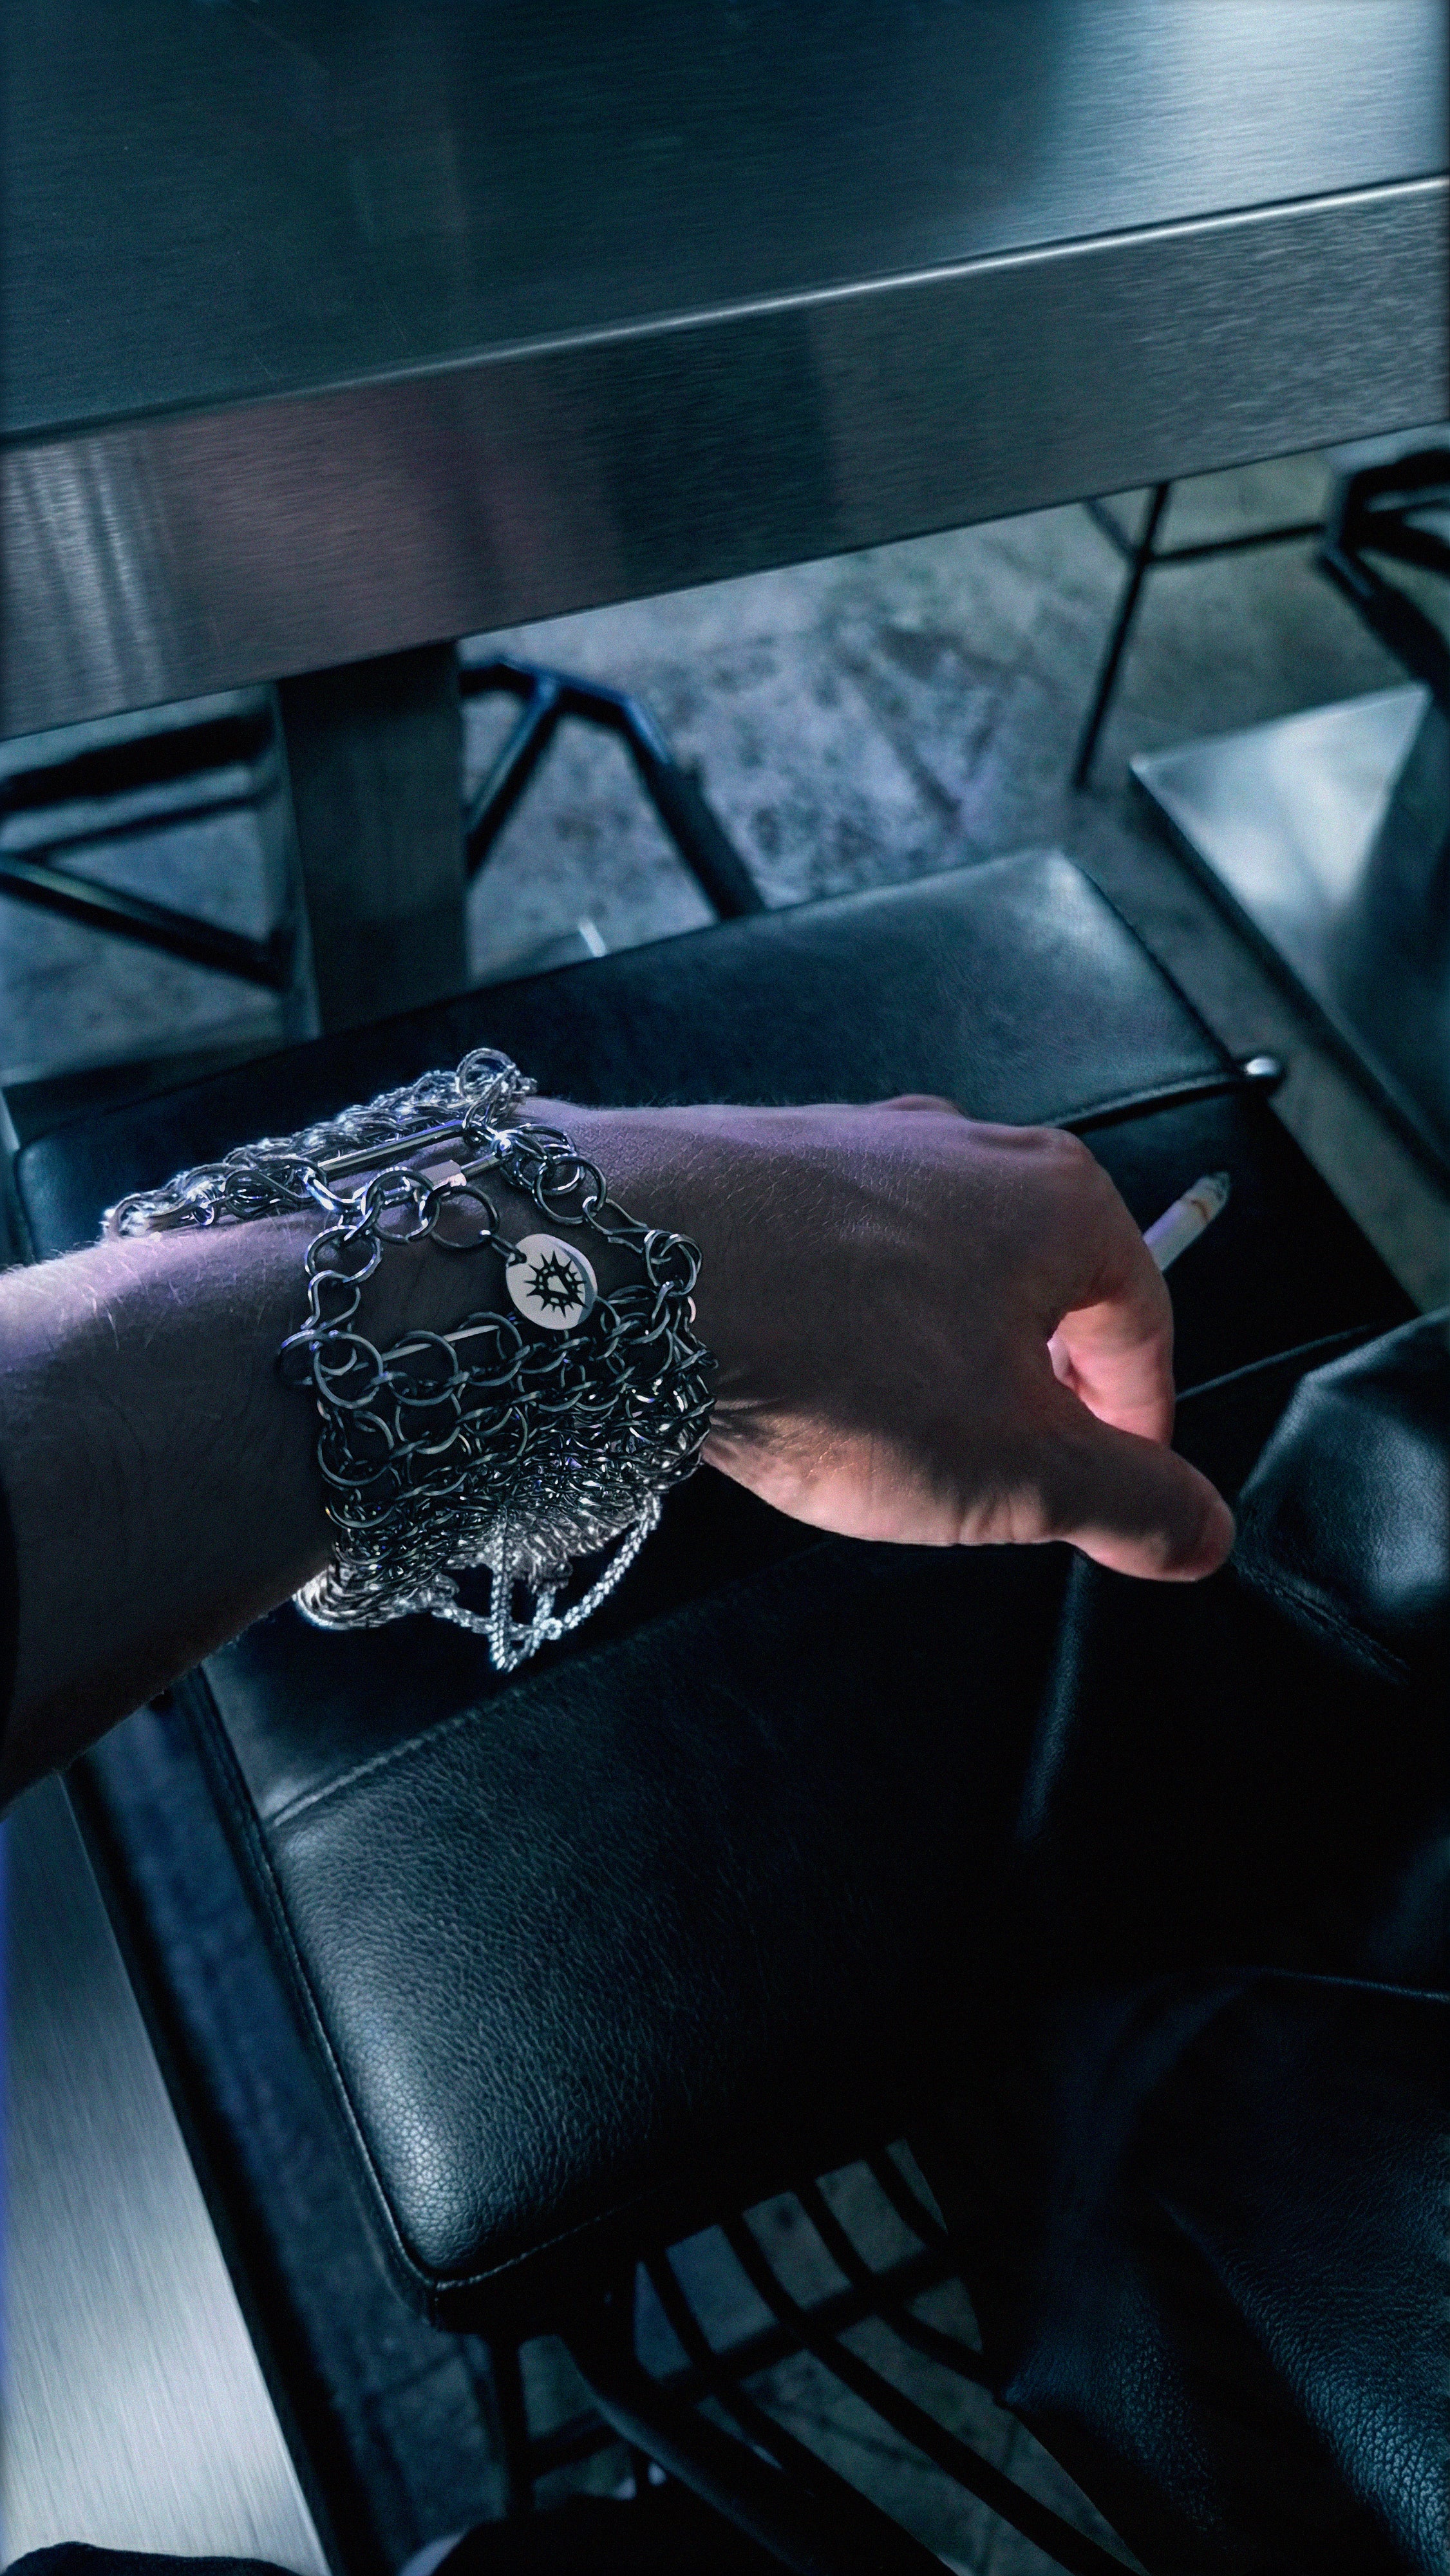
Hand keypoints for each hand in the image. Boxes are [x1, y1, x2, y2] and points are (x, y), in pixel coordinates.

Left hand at [564, 1096, 1233, 1580]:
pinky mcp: (761, 1162)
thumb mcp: (1018, 1472)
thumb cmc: (840, 1361)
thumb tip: (1201, 1534)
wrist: (630, 1276)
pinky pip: (834, 1257)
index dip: (1136, 1431)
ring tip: (883, 1438)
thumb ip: (1129, 1504)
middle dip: (1026, 1395)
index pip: (1142, 1327)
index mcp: (1063, 1201)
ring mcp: (856, 1143)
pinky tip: (798, 1379)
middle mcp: (966, 1147)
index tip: (1109, 1499)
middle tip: (994, 1479)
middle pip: (1038, 1293)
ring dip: (927, 1359)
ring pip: (932, 1273)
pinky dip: (838, 1324)